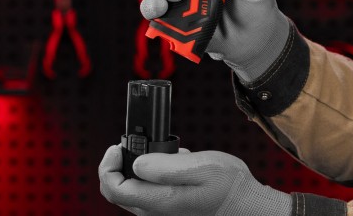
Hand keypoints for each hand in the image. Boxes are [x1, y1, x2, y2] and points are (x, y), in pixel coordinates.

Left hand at [99, 145, 291, 215]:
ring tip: (159, 151)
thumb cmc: (227, 187)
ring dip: (138, 165)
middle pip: (120, 189)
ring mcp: (162, 210)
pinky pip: (149, 188)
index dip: (108, 166)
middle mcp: (155, 210)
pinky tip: (172, 161)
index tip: (117, 146)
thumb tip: (137, 163)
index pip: (115, 189)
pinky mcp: (170, 205)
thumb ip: (166, 167)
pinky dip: (152, 171)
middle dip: (120, 163)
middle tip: (133, 142)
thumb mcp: (200, 168)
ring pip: (133, 188)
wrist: (244, 205)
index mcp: (159, 200)